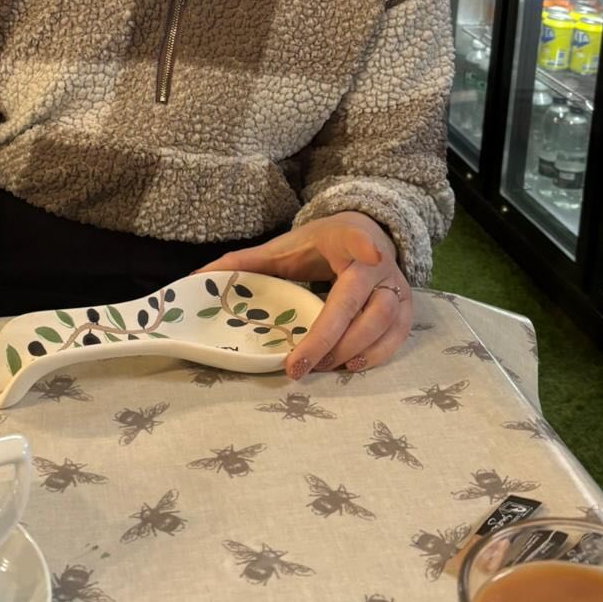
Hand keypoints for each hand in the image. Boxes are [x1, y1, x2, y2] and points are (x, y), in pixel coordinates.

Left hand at [198, 211, 410, 375]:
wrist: (364, 232)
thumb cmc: (319, 244)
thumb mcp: (284, 246)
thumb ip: (245, 262)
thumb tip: (196, 279)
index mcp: (348, 239)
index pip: (360, 241)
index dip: (366, 247)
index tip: (371, 255)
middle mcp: (380, 263)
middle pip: (366, 302)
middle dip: (334, 337)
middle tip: (301, 365)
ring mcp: (397, 286)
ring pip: (385, 322)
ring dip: (354, 350)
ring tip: (322, 369)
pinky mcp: (406, 308)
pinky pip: (398, 337)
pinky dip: (377, 355)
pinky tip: (350, 367)